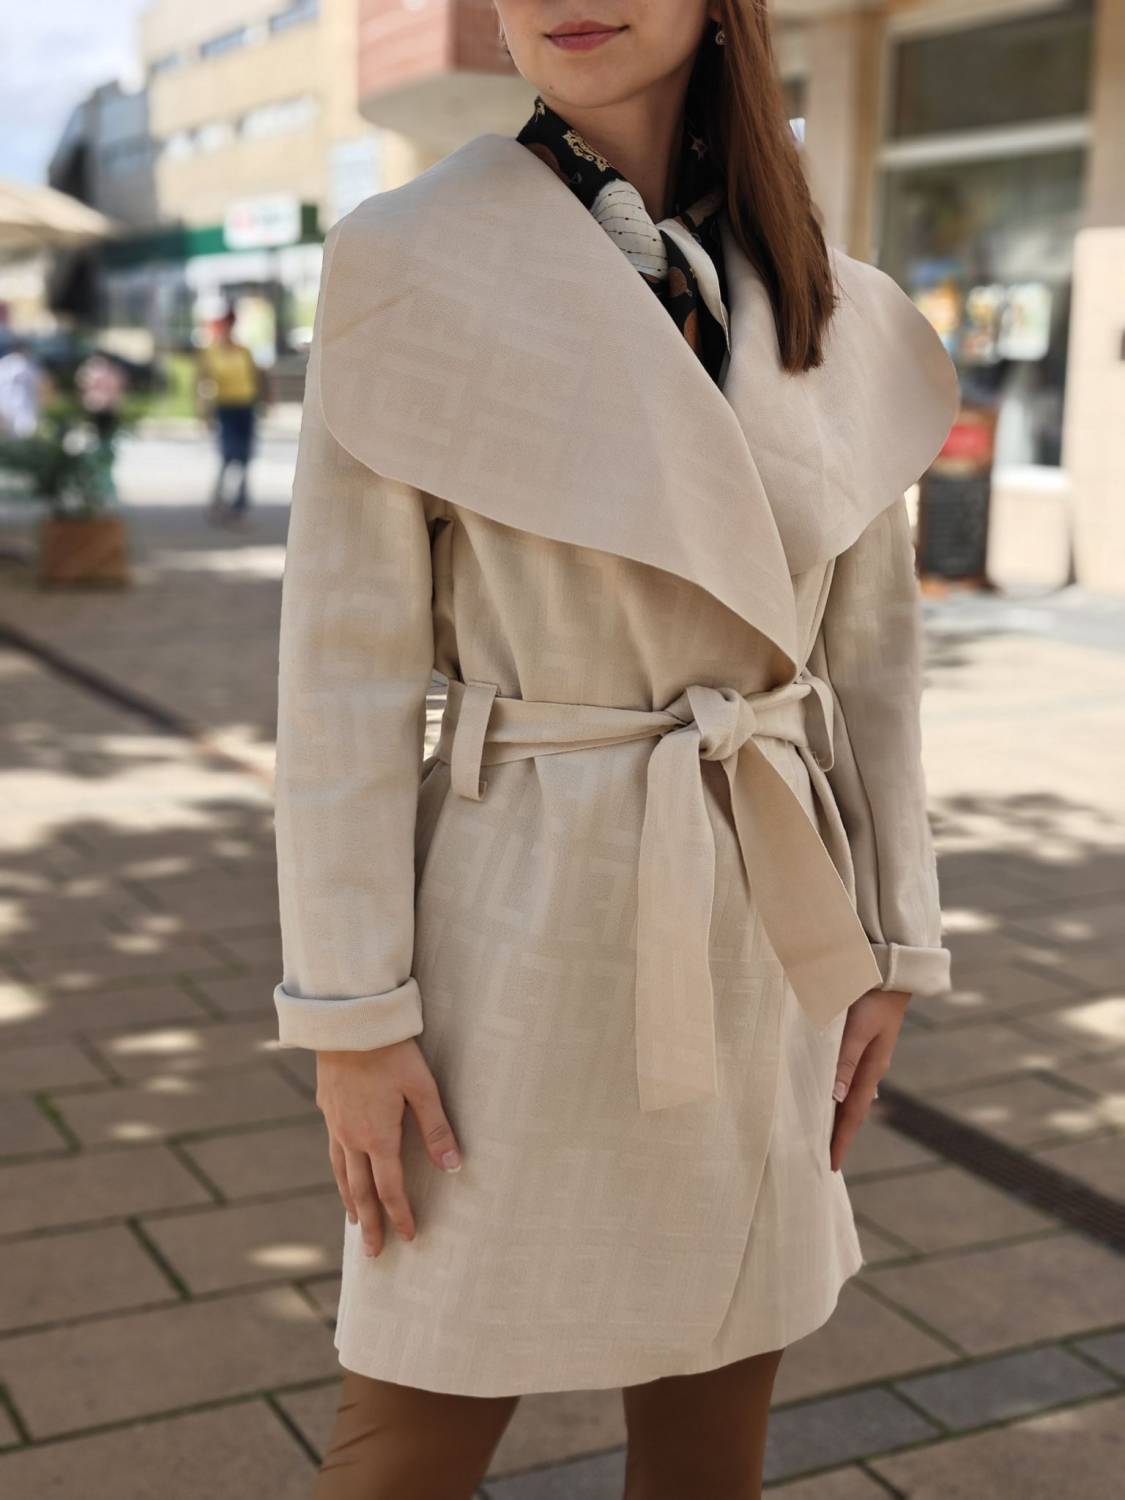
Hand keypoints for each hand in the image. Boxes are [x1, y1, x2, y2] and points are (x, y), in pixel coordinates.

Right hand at [315, 1039, 462, 1256]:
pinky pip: (332, 1150)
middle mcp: (351, 1137)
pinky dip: (339, 1171)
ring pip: (341, 1173)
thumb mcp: (422, 1087)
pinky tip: (342, 1170)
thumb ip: (437, 1129)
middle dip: (369, 1224)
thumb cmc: (392, 1051)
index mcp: (377, 1137)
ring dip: (350, 1201)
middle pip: (360, 1191)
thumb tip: (454, 1168)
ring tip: (355, 1222)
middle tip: (373, 1253)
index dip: (400, 1215)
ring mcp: (334, 1123)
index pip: (390, 1189)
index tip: (409, 1237)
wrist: (349, 1022)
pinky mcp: (326, 1106)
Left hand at [828, 988, 910, 1171]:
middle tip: (820, 1156)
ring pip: (847, 1093)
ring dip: (835, 1113)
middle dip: (838, 1133)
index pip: (852, 1113)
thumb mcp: (857, 1029)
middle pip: (850, 1108)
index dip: (841, 1139)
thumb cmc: (871, 998)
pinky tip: (825, 1093)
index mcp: (871, 1068)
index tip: (831, 1165)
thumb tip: (834, 1097)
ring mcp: (867, 1055)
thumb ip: (845, 1060)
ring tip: (820, 1131)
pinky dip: (835, 1091)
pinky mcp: (861, 1042)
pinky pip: (846, 1076)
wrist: (890, 971)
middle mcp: (870, 1067)